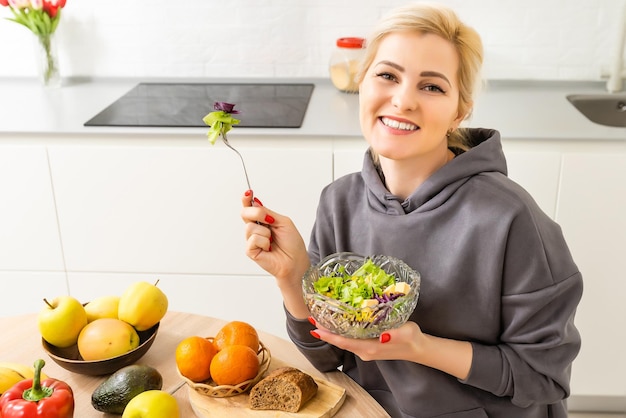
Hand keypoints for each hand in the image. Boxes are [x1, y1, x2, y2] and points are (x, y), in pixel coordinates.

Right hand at [240, 190, 311, 317]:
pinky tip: (268, 248)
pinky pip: (252, 239)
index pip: (251, 207)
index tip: (248, 192)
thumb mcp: (283, 222)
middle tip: (269, 221)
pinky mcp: (250, 250)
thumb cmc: (292, 244)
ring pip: (250, 227)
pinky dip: (264, 242)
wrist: (295, 261)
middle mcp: (256, 228)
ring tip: (272, 241)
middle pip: (245, 213)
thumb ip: (268, 212)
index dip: (247, 199)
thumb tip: (256, 203)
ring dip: (265, 233)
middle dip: (257, 213)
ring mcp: (252, 239)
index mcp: (263, 220)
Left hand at [310, 318, 471, 378]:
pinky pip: (351, 339)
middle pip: (340, 342)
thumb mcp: (405, 333)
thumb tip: (383, 336)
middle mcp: (365, 351)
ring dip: (333, 332)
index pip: (344, 342)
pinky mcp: (369, 346)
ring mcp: (366, 349)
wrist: (419, 348)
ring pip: (345, 341)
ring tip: (321, 318)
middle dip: (326, 332)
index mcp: (370, 348)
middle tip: (312, 317)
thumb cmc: (412, 339)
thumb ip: (394, 335)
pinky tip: (339, 323)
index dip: (329, 336)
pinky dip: (342, 332)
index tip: (315, 328)